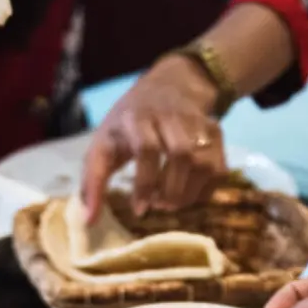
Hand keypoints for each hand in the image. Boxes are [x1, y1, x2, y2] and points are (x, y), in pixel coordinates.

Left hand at [80, 54, 225, 216]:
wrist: (170, 85)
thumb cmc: (128, 124)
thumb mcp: (103, 143)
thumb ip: (92, 181)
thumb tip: (88, 221)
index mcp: (137, 117)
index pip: (146, 148)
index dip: (145, 183)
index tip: (139, 209)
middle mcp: (171, 116)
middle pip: (181, 154)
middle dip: (170, 190)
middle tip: (157, 206)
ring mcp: (197, 123)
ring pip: (203, 163)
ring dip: (188, 193)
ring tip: (171, 203)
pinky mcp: (216, 132)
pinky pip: (218, 168)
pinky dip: (205, 191)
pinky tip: (188, 196)